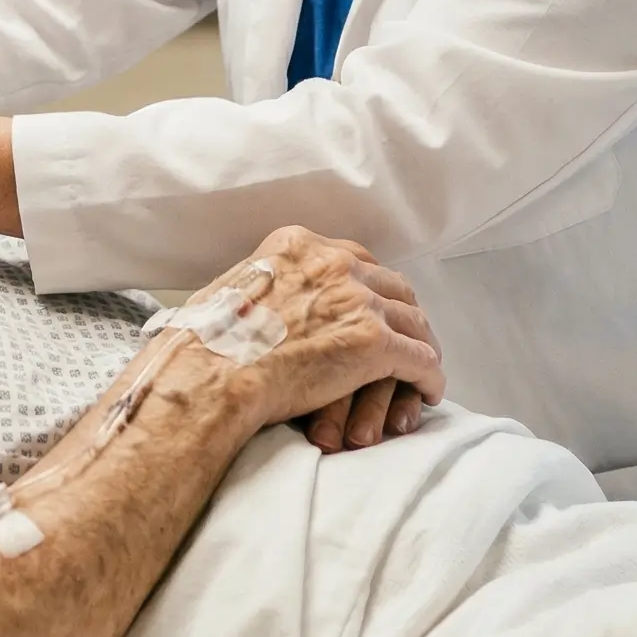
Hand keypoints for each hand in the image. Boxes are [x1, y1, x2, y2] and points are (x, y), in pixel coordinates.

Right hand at [192, 227, 443, 450]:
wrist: (213, 373)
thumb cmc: (208, 342)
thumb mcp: (231, 287)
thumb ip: (262, 284)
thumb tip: (261, 303)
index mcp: (296, 244)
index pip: (354, 258)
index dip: (370, 285)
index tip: (373, 304)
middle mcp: (332, 264)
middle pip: (390, 284)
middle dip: (403, 311)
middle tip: (407, 336)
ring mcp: (357, 301)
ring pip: (413, 320)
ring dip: (422, 344)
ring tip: (423, 366)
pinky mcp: (374, 343)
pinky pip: (420, 358)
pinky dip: (428, 376)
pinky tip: (428, 392)